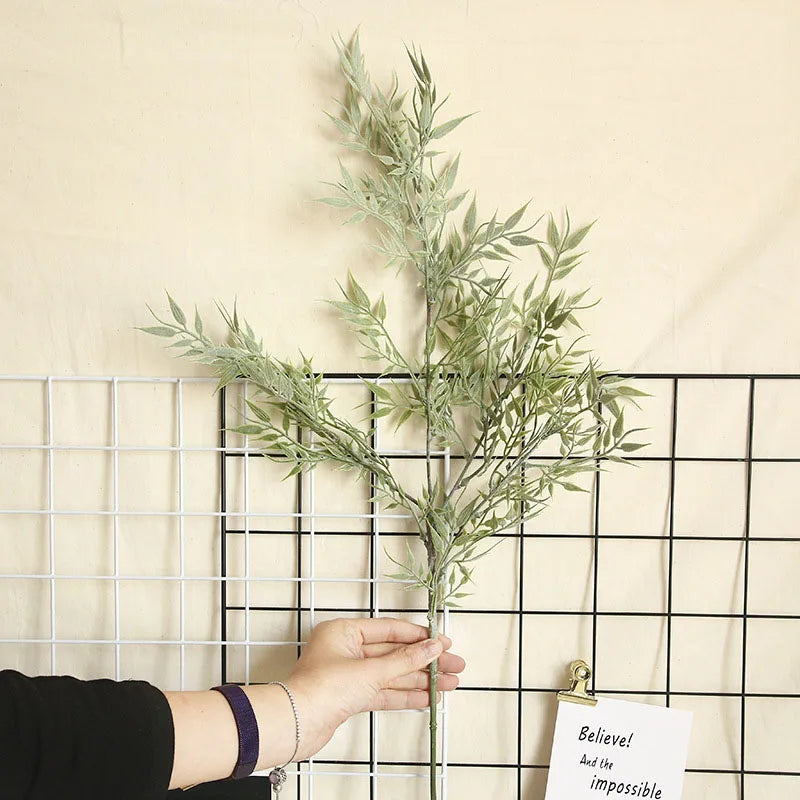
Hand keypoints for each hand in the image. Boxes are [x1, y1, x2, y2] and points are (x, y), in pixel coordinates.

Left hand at [286, 617, 464, 759]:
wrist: (296, 725)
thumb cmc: (321, 689)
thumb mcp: (370, 671)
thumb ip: (405, 660)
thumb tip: (432, 647)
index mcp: (345, 632)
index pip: (390, 629)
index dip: (419, 636)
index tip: (442, 641)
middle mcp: (346, 650)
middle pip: (394, 653)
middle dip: (425, 661)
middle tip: (453, 665)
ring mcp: (349, 674)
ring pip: (392, 674)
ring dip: (420, 680)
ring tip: (448, 684)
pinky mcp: (350, 697)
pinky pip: (384, 692)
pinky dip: (405, 694)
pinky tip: (427, 697)